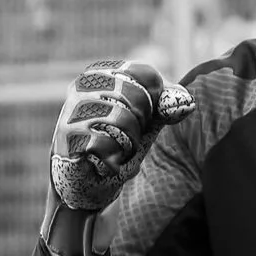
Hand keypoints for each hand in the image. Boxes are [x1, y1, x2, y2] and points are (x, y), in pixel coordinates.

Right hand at [40, 56, 193, 255]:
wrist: (89, 183)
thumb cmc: (117, 145)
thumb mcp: (147, 123)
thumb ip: (165, 108)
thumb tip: (188, 102)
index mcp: (102, 74)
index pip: (143, 72)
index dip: (155, 99)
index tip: (147, 117)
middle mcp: (82, 87)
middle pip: (134, 94)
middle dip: (142, 123)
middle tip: (130, 136)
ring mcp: (72, 111)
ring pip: (121, 118)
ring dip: (128, 143)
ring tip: (117, 150)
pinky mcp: (67, 138)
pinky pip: (106, 143)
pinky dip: (114, 159)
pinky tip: (104, 162)